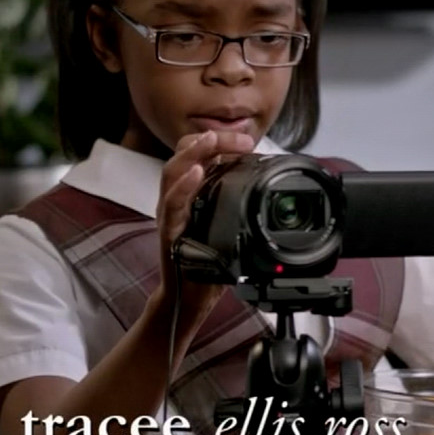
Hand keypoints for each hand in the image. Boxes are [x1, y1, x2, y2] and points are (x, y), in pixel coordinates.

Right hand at [156, 130, 255, 306]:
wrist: (193, 295)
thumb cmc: (211, 259)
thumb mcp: (229, 222)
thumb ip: (239, 199)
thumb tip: (265, 179)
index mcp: (194, 191)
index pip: (201, 152)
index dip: (222, 140)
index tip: (248, 140)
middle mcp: (179, 197)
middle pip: (185, 153)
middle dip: (213, 140)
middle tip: (241, 139)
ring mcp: (171, 213)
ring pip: (172, 171)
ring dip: (193, 152)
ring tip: (210, 140)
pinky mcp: (168, 232)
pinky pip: (171, 205)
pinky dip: (182, 186)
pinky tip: (195, 174)